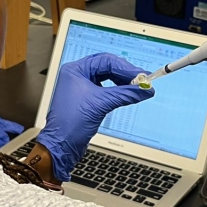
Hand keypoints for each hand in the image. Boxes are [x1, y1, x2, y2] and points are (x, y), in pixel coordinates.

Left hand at [36, 53, 154, 181]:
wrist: (62, 145)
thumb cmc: (70, 124)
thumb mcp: (102, 104)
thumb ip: (125, 94)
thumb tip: (144, 89)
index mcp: (75, 70)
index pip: (105, 61)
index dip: (126, 68)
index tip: (141, 75)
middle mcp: (77, 76)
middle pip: (107, 67)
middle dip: (125, 73)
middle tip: (142, 80)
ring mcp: (82, 87)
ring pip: (107, 77)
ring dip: (122, 82)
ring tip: (136, 87)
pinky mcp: (87, 98)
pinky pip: (106, 88)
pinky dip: (117, 90)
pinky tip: (126, 93)